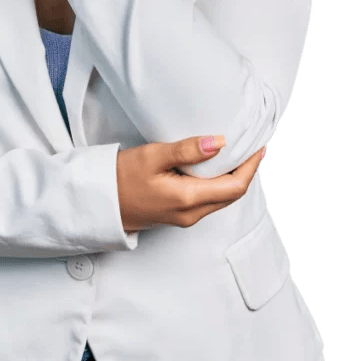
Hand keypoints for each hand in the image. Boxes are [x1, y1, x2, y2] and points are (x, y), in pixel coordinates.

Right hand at [116, 137, 265, 232]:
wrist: (101, 203)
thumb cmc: (121, 178)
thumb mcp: (153, 156)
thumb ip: (187, 150)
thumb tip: (219, 142)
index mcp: (189, 199)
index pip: (236, 186)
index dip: (252, 166)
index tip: (259, 145)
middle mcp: (192, 213)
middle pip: (233, 194)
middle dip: (247, 171)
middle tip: (253, 146)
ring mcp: (186, 217)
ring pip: (223, 198)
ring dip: (234, 177)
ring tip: (238, 153)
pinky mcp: (180, 215)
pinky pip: (210, 200)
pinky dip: (219, 183)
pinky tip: (216, 167)